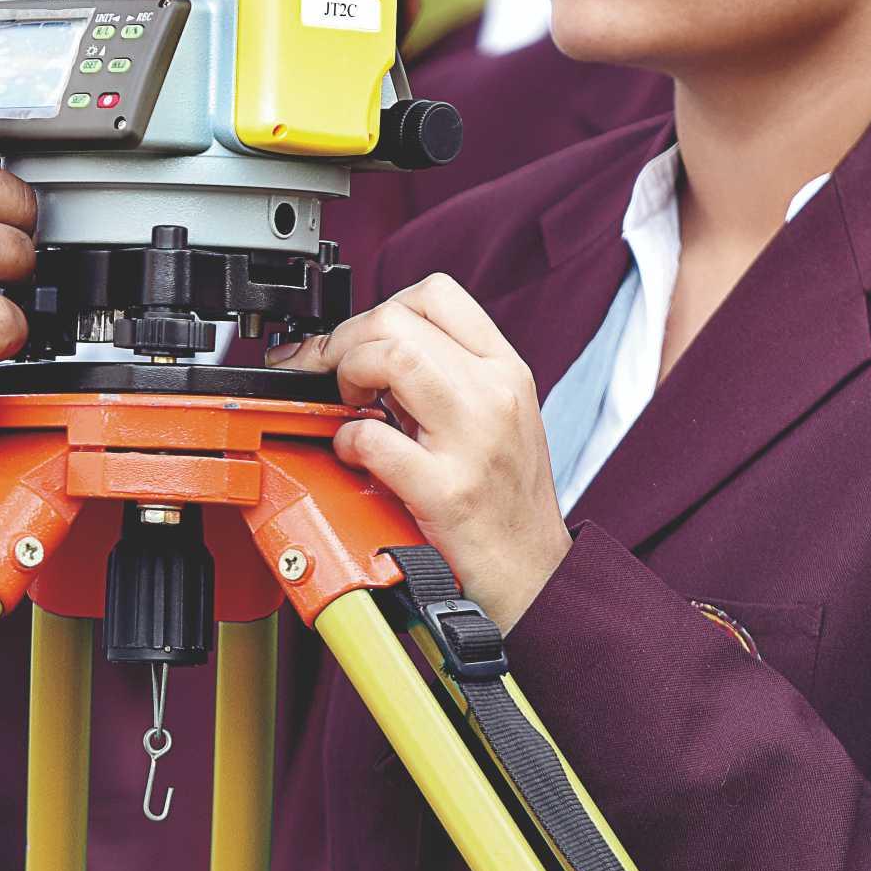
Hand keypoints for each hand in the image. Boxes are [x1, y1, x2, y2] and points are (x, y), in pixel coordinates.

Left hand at [284, 274, 570, 626]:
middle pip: (397, 320)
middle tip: (335, 379)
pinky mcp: (446, 490)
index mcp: (505, 370)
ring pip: (389, 357)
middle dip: (344, 342)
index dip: (377, 310)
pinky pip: (371, 438)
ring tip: (348, 408)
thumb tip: (364, 349)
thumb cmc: (506, 502)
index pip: (435, 295)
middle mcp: (494, 394)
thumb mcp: (495, 418)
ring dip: (345, 376)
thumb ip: (444, 377)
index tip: (355, 341)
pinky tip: (353, 456)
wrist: (534, 575)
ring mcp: (473, 440)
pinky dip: (344, 442)